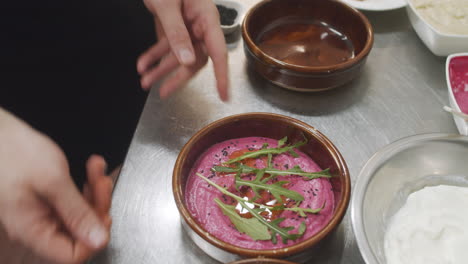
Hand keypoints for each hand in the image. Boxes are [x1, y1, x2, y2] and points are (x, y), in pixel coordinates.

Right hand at [0, 108, 111, 263]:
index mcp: (33, 230)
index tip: (104, 214)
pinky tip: (89, 168)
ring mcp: (41, 212)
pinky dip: (85, 184)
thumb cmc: (11, 152)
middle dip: (97, 205)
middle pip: (80, 232)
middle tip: (101, 181)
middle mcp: (36, 226)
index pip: (71, 255)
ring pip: (79, 213)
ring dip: (93, 191)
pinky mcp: (46, 199)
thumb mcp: (52, 181)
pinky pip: (73, 200)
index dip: (93, 238)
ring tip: (95, 168)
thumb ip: (77, 212)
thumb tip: (98, 239)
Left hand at [138, 0, 228, 100]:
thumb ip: (176, 33)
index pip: (217, 52)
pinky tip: (142, 64)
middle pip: (194, 58)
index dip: (221, 75)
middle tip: (163, 92)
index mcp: (205, 17)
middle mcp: (199, 24)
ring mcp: (186, 25)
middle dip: (176, 76)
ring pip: (177, 54)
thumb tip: (186, 61)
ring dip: (160, 69)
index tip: (224, 94)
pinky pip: (165, 45)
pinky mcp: (173, 25)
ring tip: (145, 81)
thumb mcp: (167, 5)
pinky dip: (154, 55)